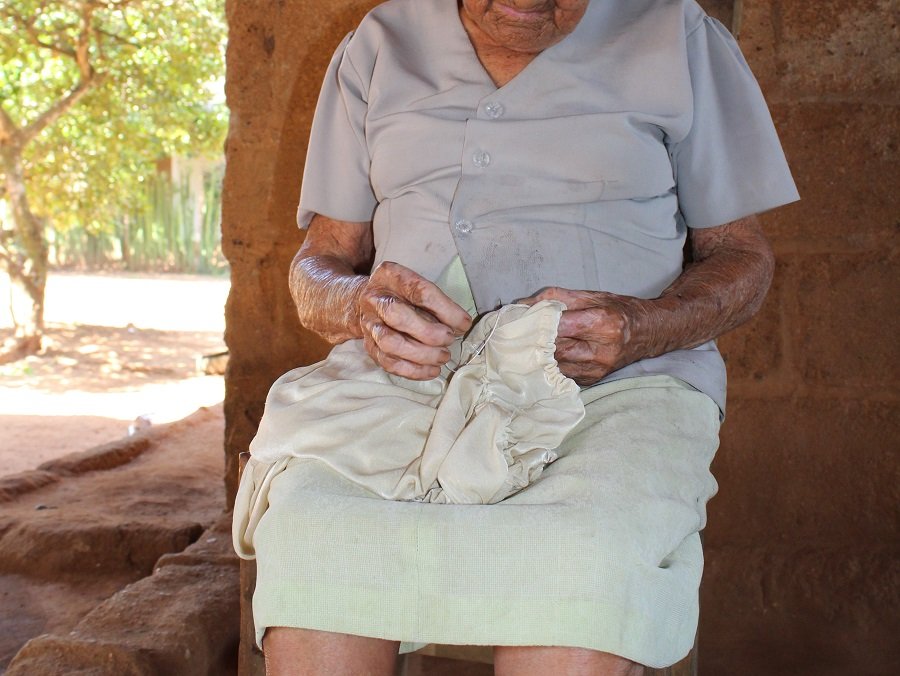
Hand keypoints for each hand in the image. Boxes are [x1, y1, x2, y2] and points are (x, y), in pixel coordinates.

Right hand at [357, 261, 472, 379]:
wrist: (363, 299)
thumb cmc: (400, 292)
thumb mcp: (416, 284)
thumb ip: (437, 302)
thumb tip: (460, 325)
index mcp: (390, 276)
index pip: (419, 291)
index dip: (445, 310)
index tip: (464, 323)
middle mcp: (374, 299)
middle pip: (397, 316)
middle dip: (428, 332)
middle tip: (449, 339)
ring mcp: (369, 324)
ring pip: (390, 343)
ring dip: (421, 354)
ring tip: (443, 356)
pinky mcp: (369, 346)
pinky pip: (389, 363)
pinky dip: (413, 370)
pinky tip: (432, 370)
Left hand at [519, 287, 650, 386]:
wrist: (647, 334)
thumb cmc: (618, 310)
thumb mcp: (591, 296)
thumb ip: (555, 298)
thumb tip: (521, 305)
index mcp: (605, 324)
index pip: (561, 326)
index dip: (538, 322)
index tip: (521, 317)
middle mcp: (602, 351)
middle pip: (555, 348)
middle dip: (534, 340)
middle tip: (516, 332)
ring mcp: (597, 370)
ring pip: (555, 364)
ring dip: (538, 355)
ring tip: (525, 343)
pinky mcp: (591, 380)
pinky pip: (561, 372)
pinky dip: (549, 364)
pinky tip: (541, 355)